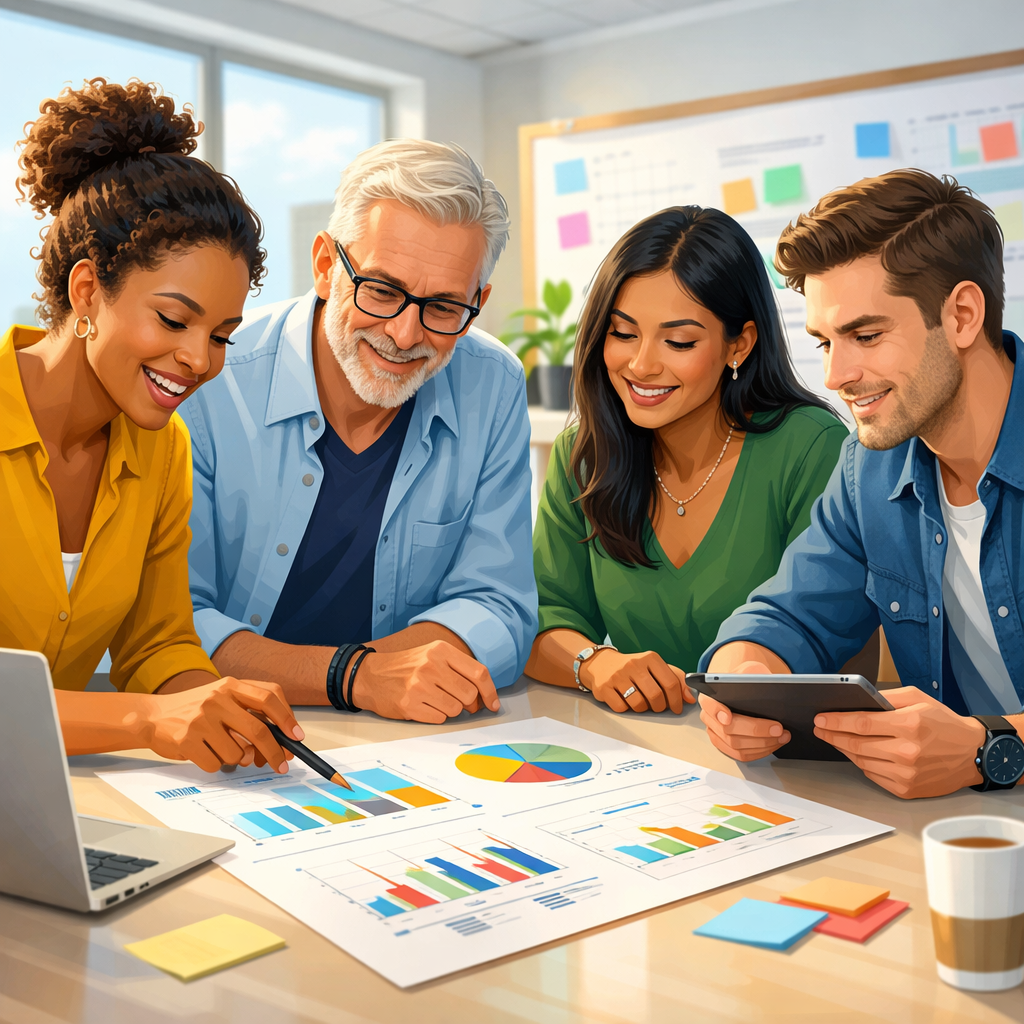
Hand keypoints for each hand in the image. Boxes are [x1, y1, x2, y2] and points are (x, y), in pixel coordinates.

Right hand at [140, 677, 301, 773]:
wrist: (153, 716)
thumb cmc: (196, 709)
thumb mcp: (223, 697)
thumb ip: (250, 711)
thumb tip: (282, 740)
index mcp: (230, 685)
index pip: (269, 697)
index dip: (287, 718)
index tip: (297, 737)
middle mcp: (217, 699)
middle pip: (259, 730)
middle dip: (274, 752)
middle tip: (281, 765)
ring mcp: (201, 719)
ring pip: (237, 753)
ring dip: (236, 759)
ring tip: (222, 748)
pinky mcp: (187, 739)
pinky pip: (216, 764)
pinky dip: (215, 764)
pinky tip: (204, 752)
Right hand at [350, 641, 499, 723]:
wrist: (370, 676)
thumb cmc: (407, 667)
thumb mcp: (433, 655)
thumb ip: (459, 669)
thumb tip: (484, 696)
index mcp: (441, 650)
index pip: (478, 672)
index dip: (490, 691)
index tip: (493, 704)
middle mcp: (431, 665)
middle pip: (469, 694)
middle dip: (469, 704)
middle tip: (460, 703)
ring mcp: (419, 685)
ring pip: (456, 709)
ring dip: (451, 710)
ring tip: (436, 701)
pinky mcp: (409, 705)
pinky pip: (439, 718)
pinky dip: (437, 716)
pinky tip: (425, 706)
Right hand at [581, 649, 692, 713]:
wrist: (601, 663)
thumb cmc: (633, 668)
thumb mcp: (654, 666)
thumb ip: (675, 679)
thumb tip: (690, 698)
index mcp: (650, 658)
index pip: (671, 683)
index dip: (677, 700)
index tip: (677, 707)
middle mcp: (634, 665)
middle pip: (656, 696)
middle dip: (660, 707)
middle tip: (657, 706)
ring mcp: (617, 676)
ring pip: (639, 704)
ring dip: (643, 708)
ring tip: (640, 701)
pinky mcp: (604, 687)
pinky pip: (622, 708)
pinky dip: (626, 708)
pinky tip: (624, 700)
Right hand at [698, 660, 789, 759]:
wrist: (748, 690)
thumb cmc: (747, 680)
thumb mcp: (749, 670)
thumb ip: (751, 675)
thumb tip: (763, 686)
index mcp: (709, 696)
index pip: (708, 705)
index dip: (716, 712)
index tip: (728, 717)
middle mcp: (709, 717)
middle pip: (728, 730)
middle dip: (755, 731)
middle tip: (778, 728)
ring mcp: (717, 734)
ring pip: (737, 746)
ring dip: (762, 743)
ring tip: (783, 736)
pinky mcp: (728, 747)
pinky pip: (742, 755)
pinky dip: (760, 752)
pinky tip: (775, 743)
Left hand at [812, 687, 985, 797]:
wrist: (973, 754)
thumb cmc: (944, 723)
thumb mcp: (918, 698)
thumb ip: (886, 697)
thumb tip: (857, 699)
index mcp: (909, 725)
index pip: (861, 723)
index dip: (836, 721)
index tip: (821, 718)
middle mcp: (907, 751)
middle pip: (856, 744)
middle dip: (833, 735)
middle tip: (820, 729)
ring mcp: (907, 774)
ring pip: (861, 761)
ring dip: (844, 749)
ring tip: (835, 739)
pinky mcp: (907, 790)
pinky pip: (873, 775)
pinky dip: (862, 763)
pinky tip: (857, 753)